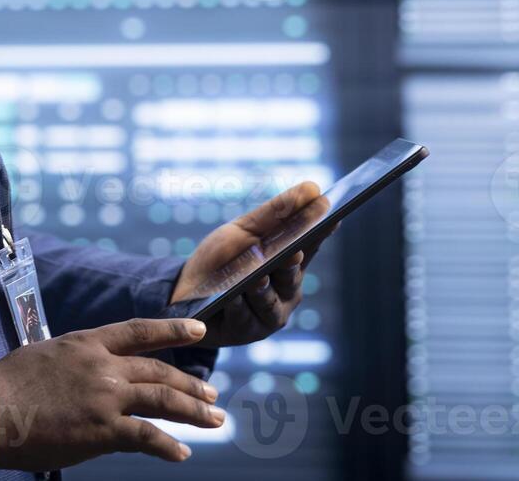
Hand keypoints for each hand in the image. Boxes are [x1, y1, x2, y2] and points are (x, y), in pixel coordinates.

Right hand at [0, 317, 223, 470]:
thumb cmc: (5, 386)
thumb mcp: (44, 355)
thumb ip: (73, 360)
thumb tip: (82, 369)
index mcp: (87, 343)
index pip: (139, 331)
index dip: (172, 331)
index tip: (199, 332)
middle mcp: (102, 365)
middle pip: (159, 371)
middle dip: (190, 384)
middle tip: (212, 395)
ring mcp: (105, 397)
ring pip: (162, 400)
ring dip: (193, 411)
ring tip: (215, 420)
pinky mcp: (102, 430)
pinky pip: (146, 437)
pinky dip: (168, 446)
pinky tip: (182, 454)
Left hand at [169, 181, 333, 348]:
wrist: (186, 292)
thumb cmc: (223, 259)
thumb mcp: (245, 230)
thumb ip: (276, 212)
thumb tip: (314, 188)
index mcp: (291, 264)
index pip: (310, 244)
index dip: (321, 231)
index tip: (332, 214)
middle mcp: (287, 291)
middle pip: (291, 276)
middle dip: (291, 264)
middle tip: (294, 250)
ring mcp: (268, 314)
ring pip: (269, 302)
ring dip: (264, 290)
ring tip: (257, 277)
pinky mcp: (245, 330)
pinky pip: (241, 317)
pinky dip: (237, 306)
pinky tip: (231, 297)